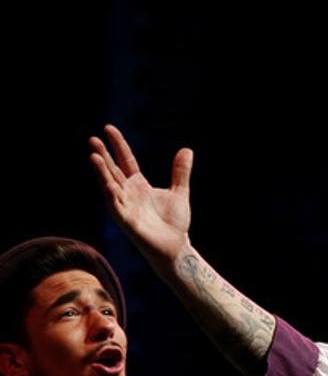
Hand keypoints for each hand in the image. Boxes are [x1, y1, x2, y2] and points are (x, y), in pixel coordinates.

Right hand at [89, 124, 193, 266]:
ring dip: (102, 172)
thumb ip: (180, 172)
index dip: (118, 145)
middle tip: (93, 139)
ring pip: (110, 186)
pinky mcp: (127, 222)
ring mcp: (125, 207)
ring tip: (94, 156)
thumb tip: (186, 150)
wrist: (176, 247)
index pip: (125, 160)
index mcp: (138, 185)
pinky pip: (116, 207)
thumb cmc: (174, 222)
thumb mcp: (179, 192)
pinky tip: (107, 184)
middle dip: (103, 155)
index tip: (108, 128)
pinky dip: (111, 196)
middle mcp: (128, 193)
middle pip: (113, 170)